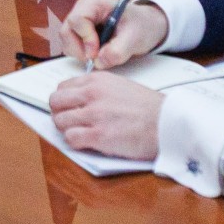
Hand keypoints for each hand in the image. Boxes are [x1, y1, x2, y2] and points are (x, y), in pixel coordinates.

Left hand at [48, 73, 163, 159]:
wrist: (167, 123)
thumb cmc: (149, 108)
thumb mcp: (120, 86)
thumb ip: (97, 90)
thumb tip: (78, 101)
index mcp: (97, 80)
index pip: (62, 87)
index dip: (64, 101)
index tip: (70, 108)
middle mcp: (92, 94)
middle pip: (55, 103)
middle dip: (60, 114)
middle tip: (71, 123)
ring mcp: (94, 115)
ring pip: (60, 122)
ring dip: (68, 130)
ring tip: (82, 134)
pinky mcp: (98, 136)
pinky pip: (70, 139)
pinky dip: (75, 143)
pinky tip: (88, 143)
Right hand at [59, 0, 168, 68]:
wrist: (145, 27)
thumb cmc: (141, 26)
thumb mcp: (135, 38)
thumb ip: (117, 51)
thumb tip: (98, 62)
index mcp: (96, 3)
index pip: (77, 20)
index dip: (85, 39)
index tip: (96, 53)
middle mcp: (83, 8)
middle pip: (67, 30)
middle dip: (79, 49)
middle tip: (95, 59)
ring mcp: (79, 20)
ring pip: (66, 40)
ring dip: (79, 53)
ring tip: (99, 56)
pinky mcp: (78, 31)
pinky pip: (70, 45)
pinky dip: (80, 54)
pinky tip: (96, 54)